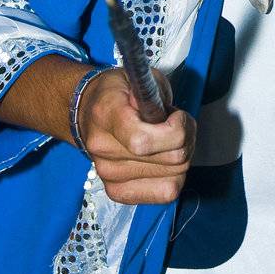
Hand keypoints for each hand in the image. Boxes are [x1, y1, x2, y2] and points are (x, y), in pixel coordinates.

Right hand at [77, 68, 195, 205]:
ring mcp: (107, 174)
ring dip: (181, 157)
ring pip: (174, 176)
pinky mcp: (116, 191)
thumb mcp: (138, 80)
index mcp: (106, 114)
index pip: (143, 141)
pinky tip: (164, 161)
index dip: (175, 130)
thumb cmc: (119, 94)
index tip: (176, 116)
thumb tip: (166, 119)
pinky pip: (165, 193)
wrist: (88, 114)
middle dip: (186, 139)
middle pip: (170, 159)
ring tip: (168, 141)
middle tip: (176, 125)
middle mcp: (103, 148)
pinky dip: (174, 177)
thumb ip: (155, 95)